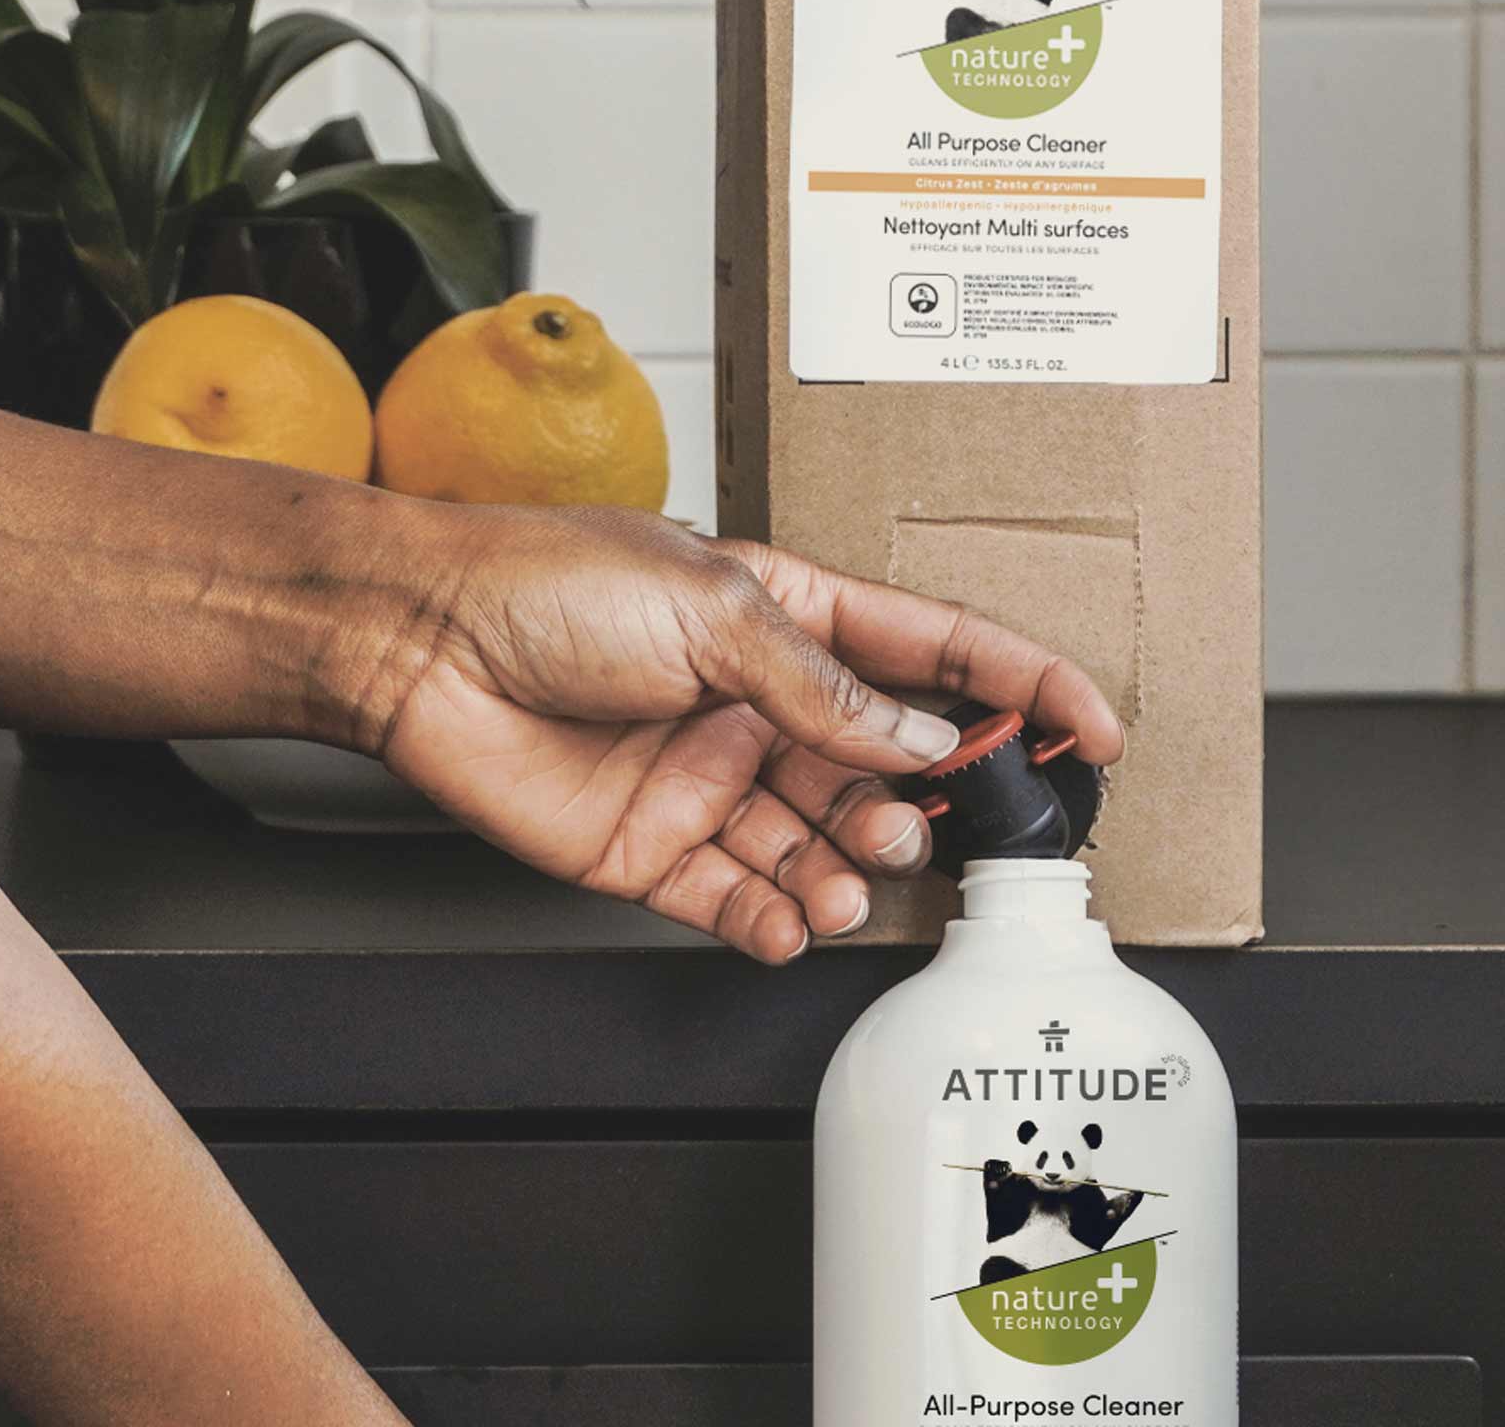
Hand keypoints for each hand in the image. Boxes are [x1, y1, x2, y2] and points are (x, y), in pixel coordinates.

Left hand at [376, 508, 1122, 963]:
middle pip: (887, 766)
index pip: (936, 651)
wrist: (416, 641)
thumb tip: (921, 732)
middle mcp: (761, 704)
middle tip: (924, 826)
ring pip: (823, 844)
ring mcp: (712, 778)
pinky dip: (778, 922)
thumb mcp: (713, 607)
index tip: (1088, 727)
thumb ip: (825, 685)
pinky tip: (792, 921)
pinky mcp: (656, 849)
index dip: (1021, 685)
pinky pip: (743, 900)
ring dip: (852, 870)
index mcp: (789, 619)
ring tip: (849, 878)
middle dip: (924, 804)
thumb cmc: (547, 582)